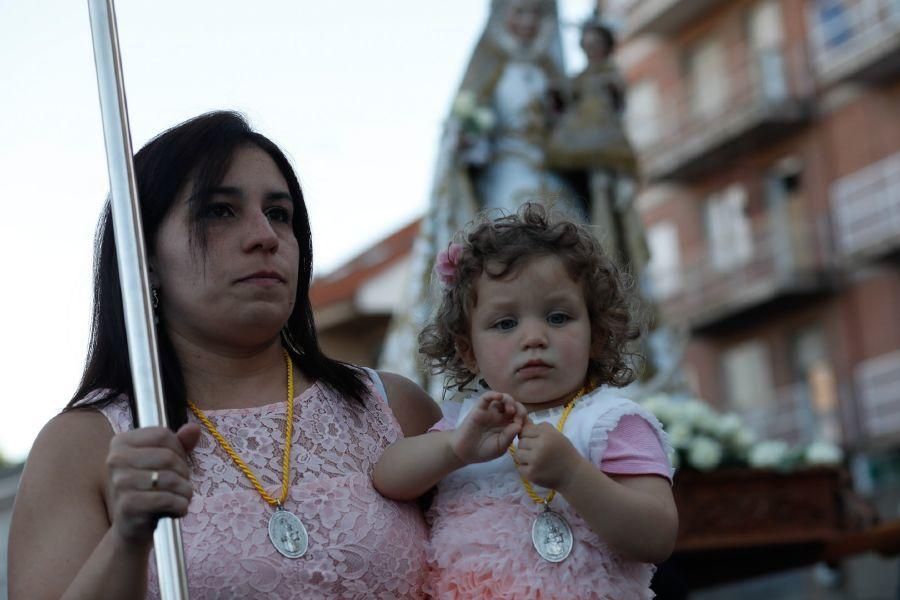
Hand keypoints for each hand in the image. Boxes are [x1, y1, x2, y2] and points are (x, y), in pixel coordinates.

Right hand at [106, 423, 200, 545]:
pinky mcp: (128, 504)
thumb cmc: (150, 488)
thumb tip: (193, 428)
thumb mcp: (164, 461)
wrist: (132, 525)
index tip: (176, 464)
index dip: (179, 450)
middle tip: (180, 484)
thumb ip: (180, 442)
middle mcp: (116, 459)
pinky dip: (181, 505)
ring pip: (170, 478)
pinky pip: (167, 499)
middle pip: (168, 456)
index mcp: (121, 442)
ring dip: (185, 491)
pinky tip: (178, 509)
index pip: (163, 435)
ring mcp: (120, 482)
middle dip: (183, 472)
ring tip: (181, 497)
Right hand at [450, 392, 525, 464]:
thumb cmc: (484, 451)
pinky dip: (493, 394)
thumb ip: (509, 437)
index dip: (524, 418)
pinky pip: (487, 397)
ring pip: (502, 398)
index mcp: (508, 425)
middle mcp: (501, 416)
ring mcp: (490, 411)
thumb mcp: (500, 447)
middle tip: (518, 415)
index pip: (520, 416)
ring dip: (509, 400)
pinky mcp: (480, 408)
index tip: (523, 424)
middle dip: (519, 408)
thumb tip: (519, 425)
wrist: (465, 453)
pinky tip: (498, 397)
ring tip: (510, 409)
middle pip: (513, 405)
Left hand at [514, 418, 584, 489]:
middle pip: (521, 442)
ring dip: (524, 457)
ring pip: (517, 454)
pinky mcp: (532, 474)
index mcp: (547, 434)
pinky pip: (520, 467)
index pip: (525, 430)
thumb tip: (521, 420)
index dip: (529, 436)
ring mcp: (535, 461)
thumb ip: (539, 427)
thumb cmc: (564, 452)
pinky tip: (536, 469)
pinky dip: (526, 469)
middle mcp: (540, 446)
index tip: (537, 442)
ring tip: (535, 460)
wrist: (573, 474)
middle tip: (538, 452)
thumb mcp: (555, 435)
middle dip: (526, 447)